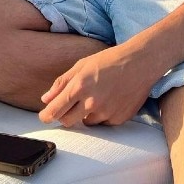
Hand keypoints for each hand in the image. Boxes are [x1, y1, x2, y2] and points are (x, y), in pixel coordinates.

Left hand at [38, 44, 155, 127]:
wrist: (140, 63)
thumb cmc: (109, 60)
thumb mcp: (82, 65)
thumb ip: (62, 83)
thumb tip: (45, 99)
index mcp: (80, 86)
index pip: (56, 110)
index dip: (46, 116)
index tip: (44, 117)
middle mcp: (92, 102)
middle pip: (67, 121)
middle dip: (65, 115)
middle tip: (70, 104)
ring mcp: (106, 113)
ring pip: (86, 123)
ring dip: (86, 114)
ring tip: (97, 96)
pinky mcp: (118, 119)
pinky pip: (103, 123)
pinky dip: (102, 115)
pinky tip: (110, 99)